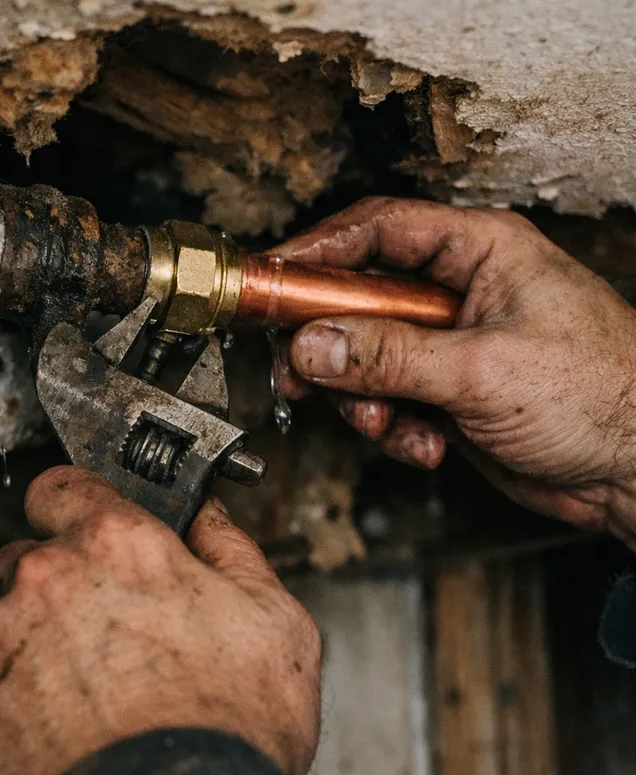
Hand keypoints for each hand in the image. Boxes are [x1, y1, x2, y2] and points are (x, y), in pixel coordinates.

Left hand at [0, 466, 320, 774]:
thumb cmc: (227, 730)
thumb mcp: (272, 619)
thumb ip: (230, 547)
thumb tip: (208, 516)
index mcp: (119, 545)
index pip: (65, 486)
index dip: (78, 504)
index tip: (86, 521)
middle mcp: (49, 578)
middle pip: (34, 555)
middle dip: (65, 581)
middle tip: (110, 627)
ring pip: (6, 617)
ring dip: (37, 639)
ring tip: (91, 687)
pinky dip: (9, 694)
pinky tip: (59, 722)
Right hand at [273, 198, 635, 542]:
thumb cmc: (602, 393)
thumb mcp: (482, 370)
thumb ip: (389, 357)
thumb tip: (313, 345)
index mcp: (475, 252)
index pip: (375, 231)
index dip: (316, 251)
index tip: (270, 283)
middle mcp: (455, 292)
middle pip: (357, 299)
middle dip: (327, 343)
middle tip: (296, 373)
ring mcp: (446, 344)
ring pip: (364, 357)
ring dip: (361, 398)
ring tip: (387, 423)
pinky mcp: (443, 390)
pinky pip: (387, 399)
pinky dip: (393, 427)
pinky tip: (427, 445)